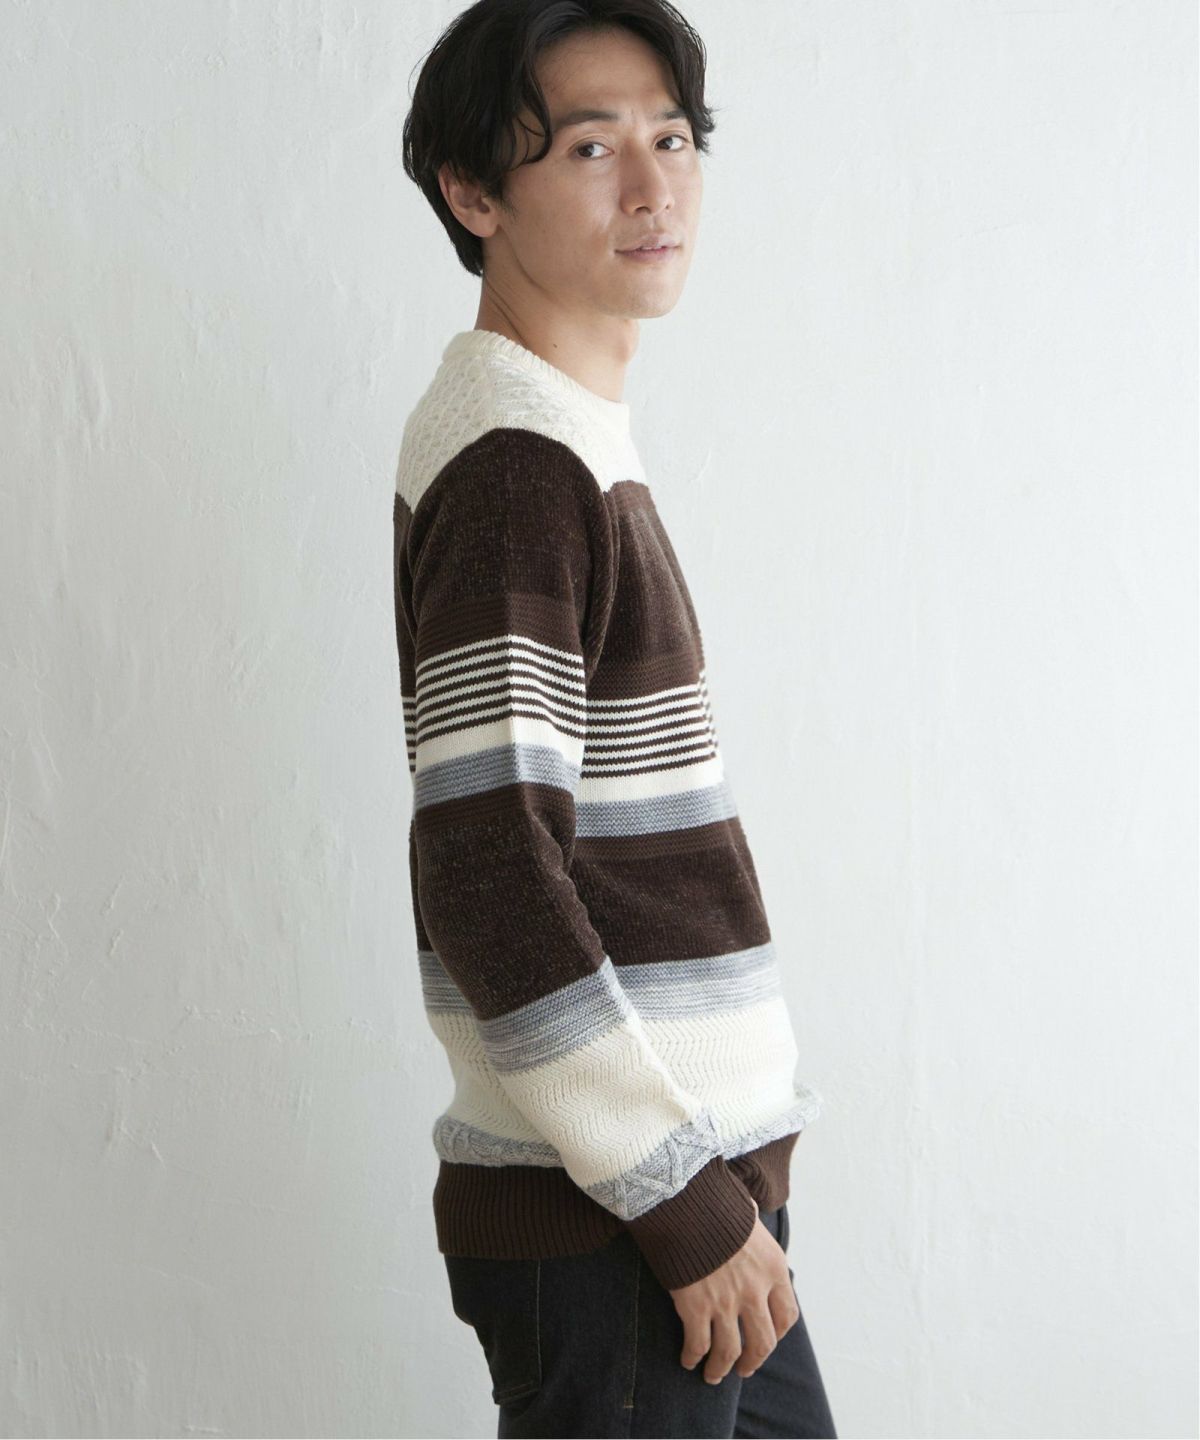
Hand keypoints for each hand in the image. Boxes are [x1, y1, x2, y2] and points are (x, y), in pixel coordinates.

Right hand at [668, 1201, 799, 1384]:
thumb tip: (749, 1220)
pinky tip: (688, 1359)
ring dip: (721, 1368)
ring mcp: (725, 1302)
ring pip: (730, 1352)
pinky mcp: (695, 1307)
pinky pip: (698, 1344)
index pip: (787, 1315)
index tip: (768, 1338)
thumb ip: (752, 1235)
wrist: (684, 1199)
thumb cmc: (716, 1201)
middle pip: (763, 1343)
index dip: (777, 1333)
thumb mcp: (748, 1215)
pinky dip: (693, 1356)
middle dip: (753, 1361)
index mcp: (773, 1268)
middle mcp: (755, 1290)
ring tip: (713, 1375)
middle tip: (743, 1368)